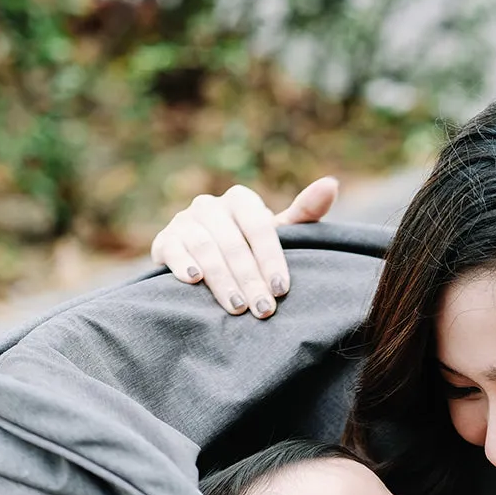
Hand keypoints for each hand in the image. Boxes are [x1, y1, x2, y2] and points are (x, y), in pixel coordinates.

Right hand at [149, 177, 338, 317]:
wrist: (209, 262)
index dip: (270, 258)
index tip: (281, 290)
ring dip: (222, 279)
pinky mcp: (165, 241)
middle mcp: (210, 206)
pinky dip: (183, 264)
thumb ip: (304, 214)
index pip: (258, 225)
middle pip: (232, 242)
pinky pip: (173, 250)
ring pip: (204, 247)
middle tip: (263, 310)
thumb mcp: (281, 234)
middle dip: (249, 278)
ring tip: (237, 308)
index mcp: (240, 200)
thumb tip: (330, 184)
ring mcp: (184, 222)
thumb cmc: (253, 249)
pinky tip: (194, 281)